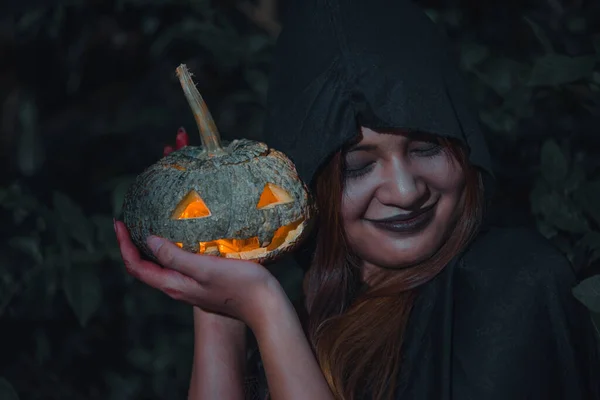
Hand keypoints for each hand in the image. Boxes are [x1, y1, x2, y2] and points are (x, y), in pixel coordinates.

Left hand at [114, 220, 282, 328]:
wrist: (264, 305)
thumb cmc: (240, 285)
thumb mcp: (205, 268)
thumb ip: (175, 257)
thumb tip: (148, 241)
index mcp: (174, 285)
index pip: (137, 267)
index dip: (123, 245)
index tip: (118, 222)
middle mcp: (177, 288)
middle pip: (144, 268)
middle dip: (131, 247)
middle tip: (127, 223)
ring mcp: (190, 287)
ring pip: (159, 268)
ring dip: (147, 250)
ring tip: (145, 228)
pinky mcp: (202, 283)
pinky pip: (175, 266)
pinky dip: (166, 252)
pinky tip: (177, 239)